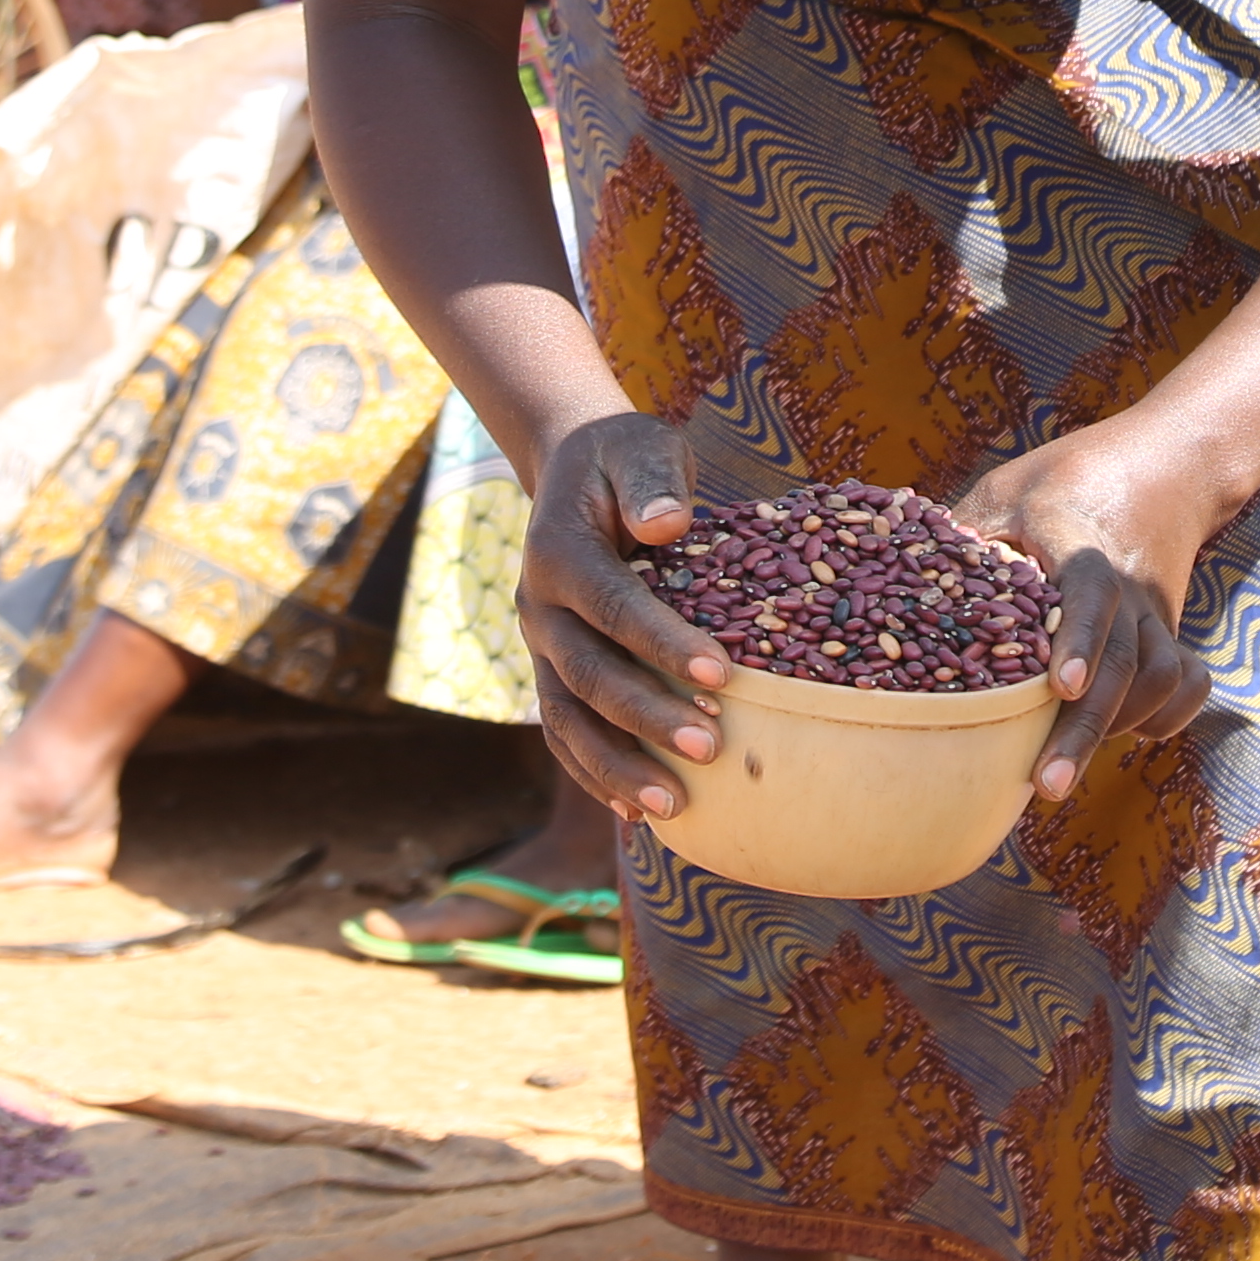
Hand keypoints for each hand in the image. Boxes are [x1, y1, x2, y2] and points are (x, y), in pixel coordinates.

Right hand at [514, 413, 729, 827]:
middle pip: (588, 675)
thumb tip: (669, 522)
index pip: (612, 606)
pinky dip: (593, 774)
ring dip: (615, 766)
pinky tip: (634, 813)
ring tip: (670, 806)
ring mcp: (539, 648)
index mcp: (557, 553)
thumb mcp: (638, 447)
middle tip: (710, 749)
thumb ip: (651, 480)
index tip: (722, 676)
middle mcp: (538, 608)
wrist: (576, 472)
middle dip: (647, 717)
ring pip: (567, 719)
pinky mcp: (551, 672)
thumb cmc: (624, 461)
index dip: (663, 643)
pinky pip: (564, 732)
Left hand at [945, 420, 1213, 802]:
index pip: (1090, 588)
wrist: (1165, 465)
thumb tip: (893, 581)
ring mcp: (1156, 610)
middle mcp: (1128, 581)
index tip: (1060, 687)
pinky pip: (1186, 684)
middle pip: (1125, 659)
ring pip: (1159, 679)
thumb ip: (962, 534)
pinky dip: (1162, 717)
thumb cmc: (1062, 480)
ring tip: (1058, 771)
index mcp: (1080, 538)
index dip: (1078, 637)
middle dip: (1086, 727)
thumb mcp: (1005, 489)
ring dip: (1116, 729)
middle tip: (1047, 784)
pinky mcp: (1170, 631)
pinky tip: (1119, 736)